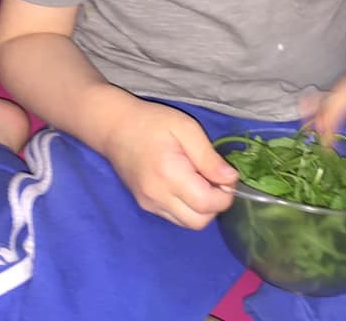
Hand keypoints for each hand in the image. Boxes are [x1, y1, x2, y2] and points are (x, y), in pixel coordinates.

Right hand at [103, 101, 238, 229]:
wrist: (115, 128)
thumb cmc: (151, 122)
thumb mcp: (186, 128)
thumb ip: (208, 157)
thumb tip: (230, 178)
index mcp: (169, 175)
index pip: (207, 205)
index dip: (226, 195)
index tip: (227, 177)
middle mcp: (158, 197)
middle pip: (199, 222)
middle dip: (215, 205)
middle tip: (215, 179)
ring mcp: (150, 204)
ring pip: (188, 223)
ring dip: (202, 209)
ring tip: (200, 181)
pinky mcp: (146, 205)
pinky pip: (175, 217)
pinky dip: (188, 208)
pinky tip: (186, 185)